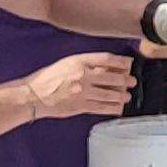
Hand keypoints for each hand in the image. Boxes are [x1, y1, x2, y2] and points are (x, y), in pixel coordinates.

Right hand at [21, 54, 136, 118]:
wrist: (34, 94)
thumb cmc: (48, 77)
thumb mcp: (67, 63)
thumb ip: (86, 63)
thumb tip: (108, 66)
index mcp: (79, 61)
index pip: (106, 59)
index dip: (121, 62)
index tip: (129, 64)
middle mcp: (83, 76)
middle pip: (112, 78)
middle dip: (126, 80)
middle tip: (132, 82)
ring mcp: (83, 92)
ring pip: (110, 94)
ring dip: (122, 95)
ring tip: (127, 96)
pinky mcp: (81, 106)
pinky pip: (102, 108)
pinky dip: (113, 108)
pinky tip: (118, 108)